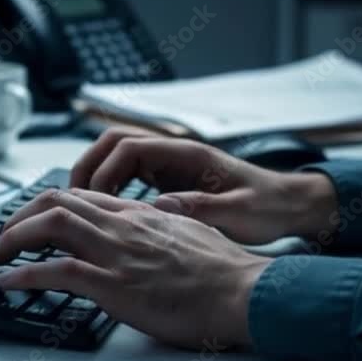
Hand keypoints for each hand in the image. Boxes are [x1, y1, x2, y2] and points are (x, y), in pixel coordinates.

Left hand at [0, 188, 269, 348]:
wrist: (244, 292)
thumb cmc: (225, 271)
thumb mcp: (190, 234)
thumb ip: (163, 226)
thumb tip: (152, 223)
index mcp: (138, 214)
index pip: (81, 196)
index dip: (47, 205)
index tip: (30, 221)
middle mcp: (122, 225)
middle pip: (56, 202)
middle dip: (19, 217)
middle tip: (2, 237)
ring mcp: (116, 253)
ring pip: (49, 226)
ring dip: (12, 239)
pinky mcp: (115, 284)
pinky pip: (56, 271)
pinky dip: (24, 275)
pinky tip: (7, 282)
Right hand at [70, 128, 337, 243]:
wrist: (290, 205)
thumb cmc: (269, 206)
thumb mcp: (240, 212)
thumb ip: (202, 209)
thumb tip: (161, 208)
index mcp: (188, 154)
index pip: (129, 147)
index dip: (105, 171)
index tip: (95, 200)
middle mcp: (174, 153)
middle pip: (113, 144)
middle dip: (87, 167)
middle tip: (72, 200)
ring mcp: (170, 165)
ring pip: (116, 159)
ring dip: (94, 178)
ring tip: (81, 209)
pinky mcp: (170, 180)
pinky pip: (128, 176)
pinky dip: (109, 190)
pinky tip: (105, 216)